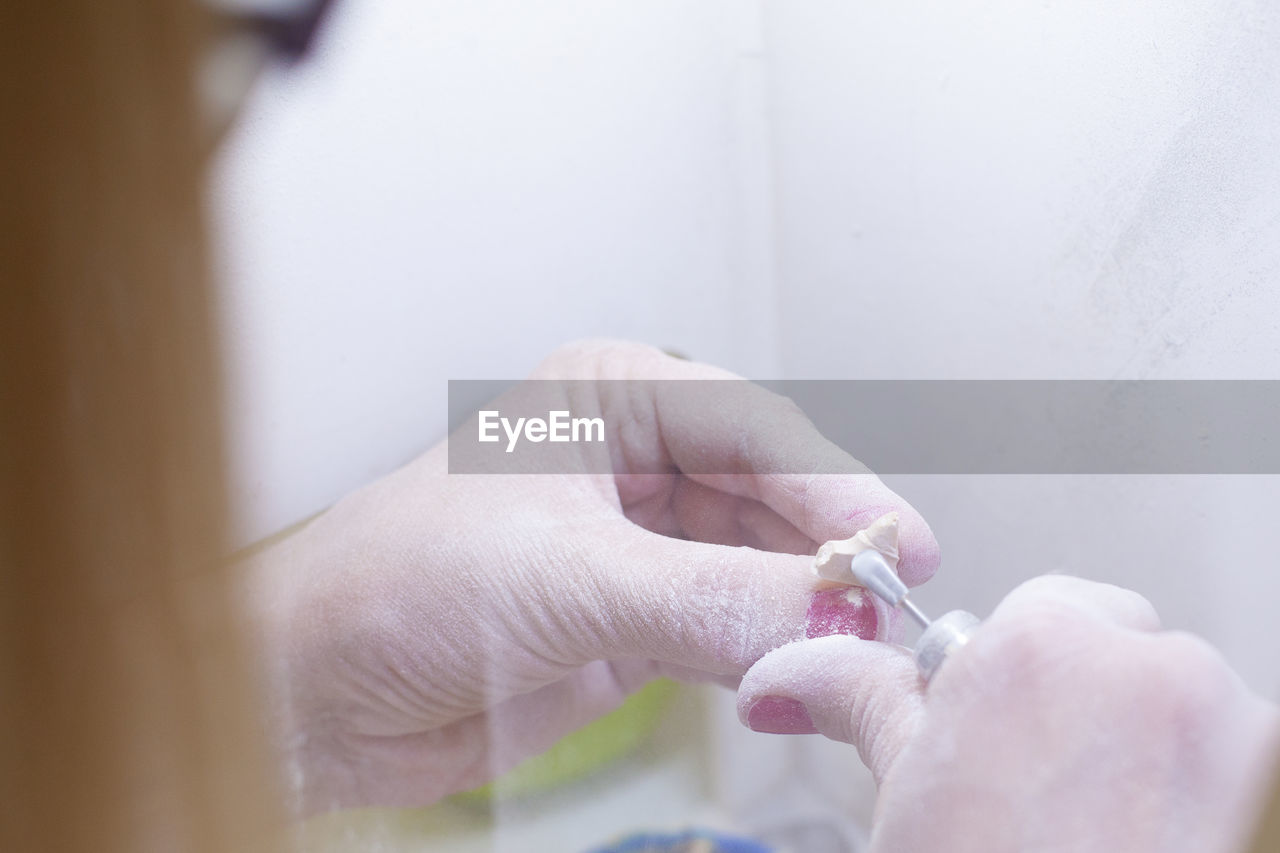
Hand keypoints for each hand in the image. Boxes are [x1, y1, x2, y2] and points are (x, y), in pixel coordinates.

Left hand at [247, 340, 939, 811]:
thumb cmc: (387, 586)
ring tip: (848, 642)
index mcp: (608, 396)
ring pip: (753, 563)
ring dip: (799, 603)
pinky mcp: (633, 620)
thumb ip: (707, 598)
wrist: (315, 690)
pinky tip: (793, 665)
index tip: (893, 543)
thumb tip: (829, 610)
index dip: (831, 486)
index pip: (752, 429)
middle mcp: (630, 462)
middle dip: (823, 548)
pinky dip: (763, 647)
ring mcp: (637, 545)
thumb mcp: (565, 577)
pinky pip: (726, 625)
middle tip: (884, 602)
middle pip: (766, 495)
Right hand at [737, 575, 1279, 852]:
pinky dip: (1218, 801)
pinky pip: (1247, 766)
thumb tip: (788, 675)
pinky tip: (1161, 841)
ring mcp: (1241, 732)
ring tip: (1109, 836)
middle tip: (1053, 798)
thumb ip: (861, 700)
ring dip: (1164, 758)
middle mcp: (1155, 667)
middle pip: (1130, 655)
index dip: (1025, 677)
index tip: (1012, 733)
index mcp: (1042, 646)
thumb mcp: (906, 794)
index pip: (1052, 609)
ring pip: (1196, 712)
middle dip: (1096, 709)